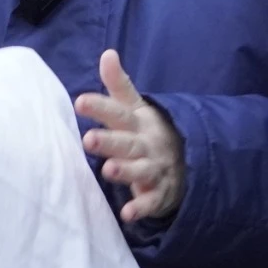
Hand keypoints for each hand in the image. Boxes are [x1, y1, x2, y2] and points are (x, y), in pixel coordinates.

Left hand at [76, 49, 183, 222]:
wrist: (188, 160)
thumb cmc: (149, 131)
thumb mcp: (136, 107)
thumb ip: (119, 84)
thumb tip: (107, 53)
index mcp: (138, 122)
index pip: (118, 112)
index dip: (100, 107)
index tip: (80, 102)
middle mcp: (146, 144)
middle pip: (126, 142)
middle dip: (109, 141)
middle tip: (87, 139)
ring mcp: (155, 168)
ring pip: (140, 170)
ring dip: (125, 171)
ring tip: (107, 170)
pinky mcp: (161, 192)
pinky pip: (152, 200)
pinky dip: (142, 207)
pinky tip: (128, 214)